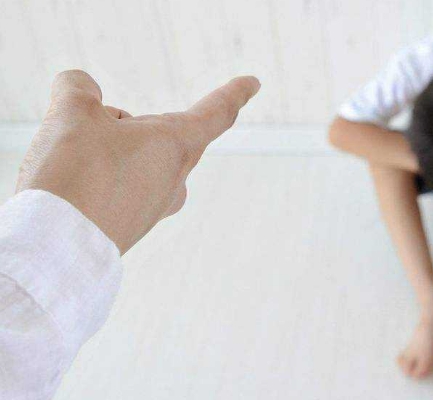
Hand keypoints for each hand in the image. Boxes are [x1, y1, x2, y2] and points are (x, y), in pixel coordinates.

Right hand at [16, 70, 259, 253]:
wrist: (54, 248)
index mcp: (177, 144)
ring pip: (132, 157)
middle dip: (121, 124)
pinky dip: (96, 178)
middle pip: (155, 132)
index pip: (216, 111)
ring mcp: (156, 206)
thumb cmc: (74, 175)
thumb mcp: (71, 113)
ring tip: (71, 169)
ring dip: (103, 150)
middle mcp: (176, 179)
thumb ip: (80, 90)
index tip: (253, 83)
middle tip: (84, 136)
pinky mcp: (134, 226)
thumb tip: (82, 93)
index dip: (234, 92)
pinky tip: (73, 190)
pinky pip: (118, 186)